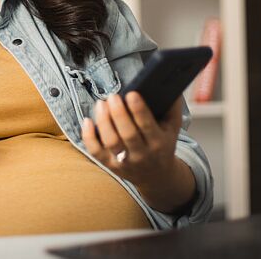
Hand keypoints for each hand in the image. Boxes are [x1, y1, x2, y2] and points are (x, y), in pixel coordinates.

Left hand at [81, 92, 194, 212]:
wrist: (156, 176)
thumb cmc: (163, 144)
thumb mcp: (172, 128)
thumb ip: (172, 107)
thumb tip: (168, 84)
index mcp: (158, 143)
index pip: (148, 126)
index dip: (139, 110)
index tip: (131, 93)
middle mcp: (142, 154)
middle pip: (127, 134)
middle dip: (118, 113)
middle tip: (112, 96)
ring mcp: (125, 161)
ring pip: (111, 142)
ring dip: (103, 121)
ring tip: (101, 103)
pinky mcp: (110, 165)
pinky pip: (95, 151)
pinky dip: (88, 136)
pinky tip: (87, 120)